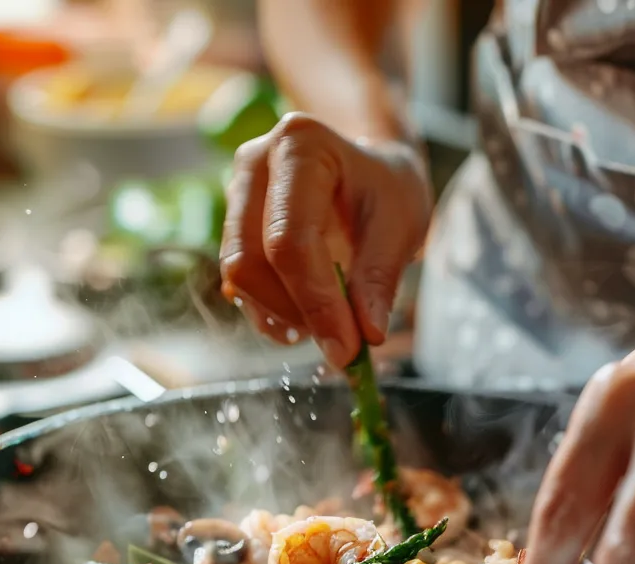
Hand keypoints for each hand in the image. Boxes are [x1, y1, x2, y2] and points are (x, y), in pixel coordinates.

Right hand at [219, 113, 431, 367]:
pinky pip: (241, 285)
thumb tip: (367, 334)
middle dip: (296, 313)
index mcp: (300, 146)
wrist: (368, 169)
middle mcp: (254, 165)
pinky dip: (274, 314)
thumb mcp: (401, 223)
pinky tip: (309, 319)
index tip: (347, 348)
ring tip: (334, 324)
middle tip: (343, 345)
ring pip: (239, 278)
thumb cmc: (386, 187)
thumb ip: (380, 278)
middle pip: (250, 261)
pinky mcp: (233, 229)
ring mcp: (236, 196)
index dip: (315, 302)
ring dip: (284, 317)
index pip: (289, 240)